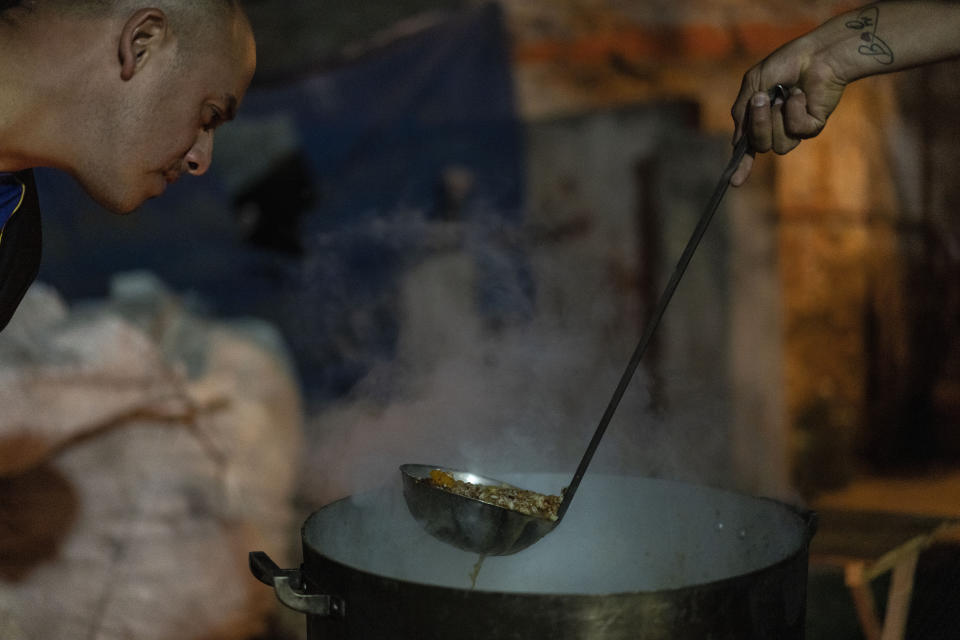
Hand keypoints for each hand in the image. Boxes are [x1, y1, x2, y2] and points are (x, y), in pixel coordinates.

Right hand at [730, 38, 846, 185]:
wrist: (816, 53)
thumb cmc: (785, 63)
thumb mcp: (753, 84)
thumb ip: (741, 112)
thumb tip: (737, 143)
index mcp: (760, 119)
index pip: (749, 148)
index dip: (742, 167)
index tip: (734, 183)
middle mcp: (777, 128)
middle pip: (760, 146)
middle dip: (758, 124)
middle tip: (762, 99)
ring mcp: (795, 129)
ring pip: (778, 145)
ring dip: (777, 117)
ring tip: (785, 94)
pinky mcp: (813, 126)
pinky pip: (797, 130)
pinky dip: (795, 110)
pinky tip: (800, 95)